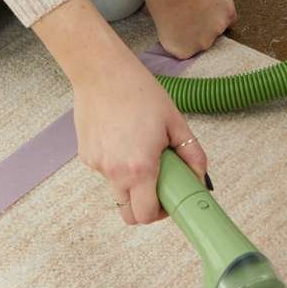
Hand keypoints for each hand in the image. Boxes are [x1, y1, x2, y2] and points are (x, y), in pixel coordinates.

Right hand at [73, 52, 207, 225]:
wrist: (101, 72)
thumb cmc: (139, 92)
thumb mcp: (175, 122)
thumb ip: (192, 153)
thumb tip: (200, 176)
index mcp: (140, 168)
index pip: (147, 215)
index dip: (161, 214)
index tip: (169, 201)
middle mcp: (114, 172)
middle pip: (128, 213)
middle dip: (144, 207)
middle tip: (157, 184)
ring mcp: (97, 165)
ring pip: (117, 189)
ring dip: (131, 181)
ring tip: (139, 148)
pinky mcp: (86, 155)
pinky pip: (105, 170)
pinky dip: (116, 164)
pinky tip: (122, 137)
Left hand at [143, 0, 235, 59]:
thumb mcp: (155, 14)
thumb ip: (167, 27)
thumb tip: (172, 24)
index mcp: (178, 48)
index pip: (180, 49)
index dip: (177, 35)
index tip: (175, 24)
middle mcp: (200, 45)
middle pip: (200, 42)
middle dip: (194, 30)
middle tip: (187, 11)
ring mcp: (217, 30)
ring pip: (215, 30)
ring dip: (209, 20)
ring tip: (199, 3)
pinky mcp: (229, 14)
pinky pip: (229, 19)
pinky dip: (222, 11)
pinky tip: (212, 1)